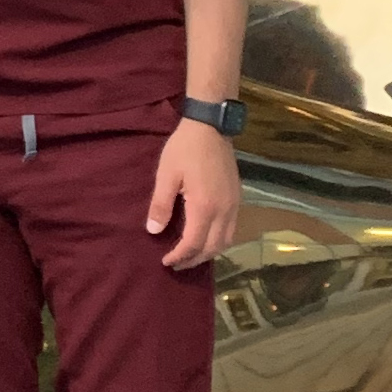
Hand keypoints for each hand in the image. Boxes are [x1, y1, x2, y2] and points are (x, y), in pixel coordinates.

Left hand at [147, 118, 239, 269]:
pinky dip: (219, 241)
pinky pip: (231, 230)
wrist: (211, 127)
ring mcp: (234, 205)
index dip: (179, 256)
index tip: (165, 261)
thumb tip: (154, 231)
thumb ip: (161, 205)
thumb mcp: (166, 175)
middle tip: (175, 264)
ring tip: (190, 255)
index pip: (193, 243)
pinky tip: (205, 238)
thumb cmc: (184, 149)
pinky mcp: (237, 199)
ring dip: (209, 253)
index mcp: (205, 206)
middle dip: (194, 260)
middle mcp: (224, 210)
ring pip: (226, 241)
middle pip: (213, 248)